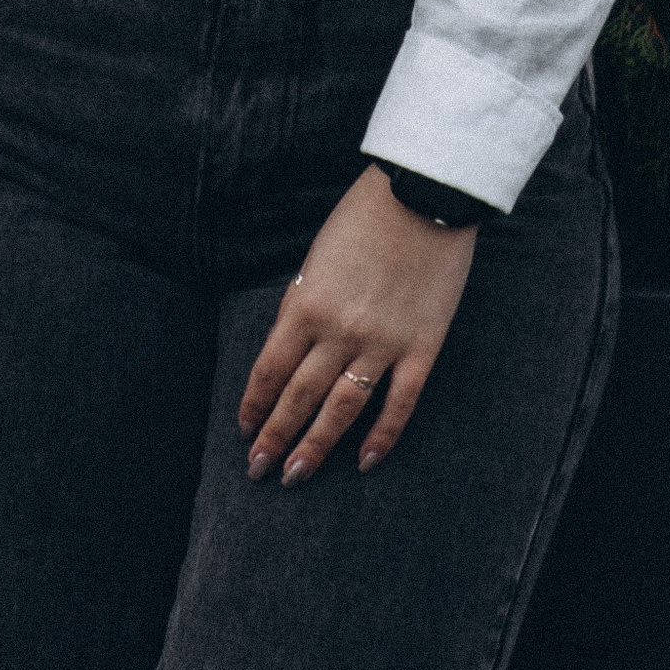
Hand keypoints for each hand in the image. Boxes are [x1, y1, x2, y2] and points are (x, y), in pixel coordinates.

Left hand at [237, 164, 476, 485]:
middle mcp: (339, 331)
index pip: (269, 370)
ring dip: (316, 446)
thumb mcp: (317, 256)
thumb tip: (288, 349)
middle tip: (258, 470)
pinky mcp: (422, 347)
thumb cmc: (365, 217)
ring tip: (294, 476)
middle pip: (298, 397)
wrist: (424, 194)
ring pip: (341, 409)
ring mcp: (382, 343)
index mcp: (306, 304)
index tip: (245, 430)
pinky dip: (382, 437)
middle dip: (275, 437)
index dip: (255, 405)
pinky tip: (365, 462)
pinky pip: (399, 403)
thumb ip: (303, 304)